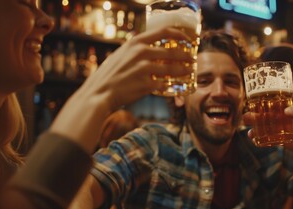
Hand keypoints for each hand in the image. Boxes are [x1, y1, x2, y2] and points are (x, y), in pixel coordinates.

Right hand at [50, 27, 193, 152]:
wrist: (99, 94)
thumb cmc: (109, 75)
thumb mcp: (121, 55)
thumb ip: (136, 50)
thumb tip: (150, 47)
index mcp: (136, 42)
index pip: (164, 31)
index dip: (180, 34)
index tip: (188, 39)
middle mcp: (141, 53)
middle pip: (173, 51)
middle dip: (186, 56)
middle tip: (192, 59)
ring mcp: (144, 69)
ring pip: (173, 68)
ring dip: (184, 70)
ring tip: (190, 71)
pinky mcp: (146, 85)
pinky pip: (166, 84)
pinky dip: (174, 85)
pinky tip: (178, 86)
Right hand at [243, 103, 292, 155]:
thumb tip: (286, 112)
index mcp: (283, 106)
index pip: (269, 102)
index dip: (259, 101)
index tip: (252, 102)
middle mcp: (278, 117)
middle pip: (261, 115)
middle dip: (252, 116)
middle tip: (246, 117)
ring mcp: (277, 128)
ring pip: (261, 128)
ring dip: (253, 129)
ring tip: (249, 131)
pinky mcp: (279, 140)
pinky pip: (266, 140)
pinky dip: (259, 140)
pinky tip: (254, 140)